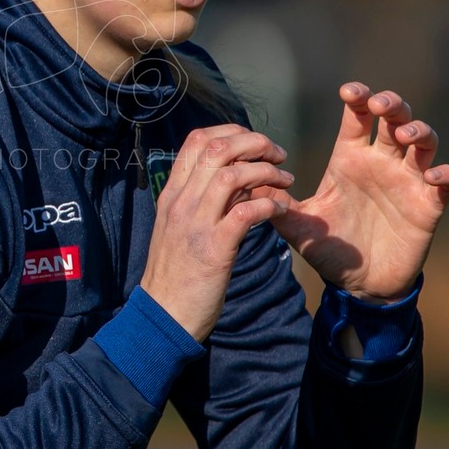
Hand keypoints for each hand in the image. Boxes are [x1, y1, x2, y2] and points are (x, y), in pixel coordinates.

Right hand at [139, 125, 295, 341]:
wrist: (163, 315)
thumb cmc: (176, 274)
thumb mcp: (180, 228)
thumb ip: (202, 200)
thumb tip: (236, 179)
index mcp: (172, 194)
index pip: (197, 141)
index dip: (231, 132)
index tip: (255, 144)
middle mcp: (181, 202)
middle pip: (218, 149)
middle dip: (255, 143)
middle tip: (278, 156)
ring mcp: (196, 224)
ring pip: (233, 175)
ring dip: (267, 172)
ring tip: (286, 182)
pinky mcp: (214, 249)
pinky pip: (246, 212)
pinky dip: (269, 205)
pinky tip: (281, 210)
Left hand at [266, 83, 448, 302]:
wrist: (360, 285)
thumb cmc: (331, 248)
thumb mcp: (299, 227)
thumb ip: (275, 204)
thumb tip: (245, 181)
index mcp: (351, 159)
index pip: (358, 117)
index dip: (358, 98)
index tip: (349, 91)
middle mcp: (382, 163)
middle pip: (395, 117)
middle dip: (391, 104)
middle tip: (380, 105)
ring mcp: (408, 182)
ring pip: (424, 141)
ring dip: (419, 131)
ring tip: (404, 137)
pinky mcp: (429, 205)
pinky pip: (446, 181)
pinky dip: (445, 174)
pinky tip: (433, 176)